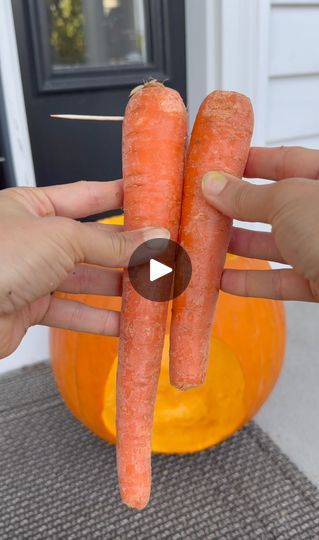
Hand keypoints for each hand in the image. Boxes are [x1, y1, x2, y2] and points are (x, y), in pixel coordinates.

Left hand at [0, 181, 167, 358]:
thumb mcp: (61, 238)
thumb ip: (110, 243)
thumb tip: (152, 237)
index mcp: (33, 206)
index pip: (88, 196)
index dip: (120, 196)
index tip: (151, 198)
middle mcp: (34, 238)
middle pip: (92, 242)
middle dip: (128, 250)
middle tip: (162, 253)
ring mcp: (33, 274)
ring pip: (86, 279)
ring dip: (119, 288)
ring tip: (152, 290)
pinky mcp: (31, 308)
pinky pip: (72, 312)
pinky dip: (99, 319)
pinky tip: (125, 324)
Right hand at [202, 146, 318, 300]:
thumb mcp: (287, 200)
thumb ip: (247, 195)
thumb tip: (212, 184)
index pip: (286, 160)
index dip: (250, 161)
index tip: (219, 165)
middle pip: (276, 205)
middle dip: (238, 207)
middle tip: (205, 208)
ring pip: (276, 244)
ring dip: (240, 245)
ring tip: (206, 243)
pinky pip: (282, 280)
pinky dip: (253, 281)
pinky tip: (224, 281)